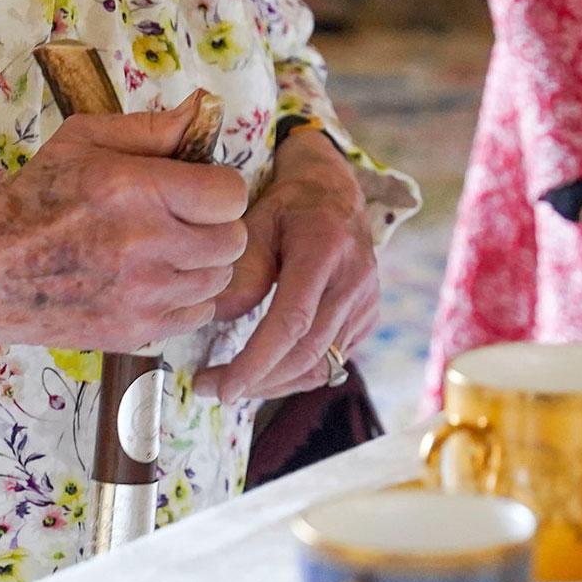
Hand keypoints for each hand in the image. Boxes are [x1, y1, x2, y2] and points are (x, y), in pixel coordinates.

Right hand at [0, 98, 249, 364]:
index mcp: (136, 191)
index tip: (196, 189)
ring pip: (219, 279)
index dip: (218, 188)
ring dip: (202, 263)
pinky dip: (185, 299)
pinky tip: (153, 281)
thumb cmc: (36, 198)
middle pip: (232, 240)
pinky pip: (197, 314)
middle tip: (182, 220)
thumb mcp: (85, 140)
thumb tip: (205, 107)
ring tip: (165, 250)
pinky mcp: (135, 332)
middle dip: (214, 225)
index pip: (230, 195)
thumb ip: (153, 126)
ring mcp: (142, 296)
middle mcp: (145, 246)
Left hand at [194, 126, 380, 402]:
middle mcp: (354, 279)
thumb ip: (241, 269)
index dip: (257, 362)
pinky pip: (333, 361)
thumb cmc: (288, 205)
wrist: (334, 192)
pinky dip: (297, 374)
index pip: (293, 321)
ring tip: (235, 383)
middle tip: (213, 389)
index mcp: (326, 249)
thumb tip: (219, 320)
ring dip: (276, 384)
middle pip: (308, 352)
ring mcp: (366, 300)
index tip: (222, 387)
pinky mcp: (368, 316)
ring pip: (322, 365)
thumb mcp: (255, 221)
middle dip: (259, 381)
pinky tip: (267, 370)